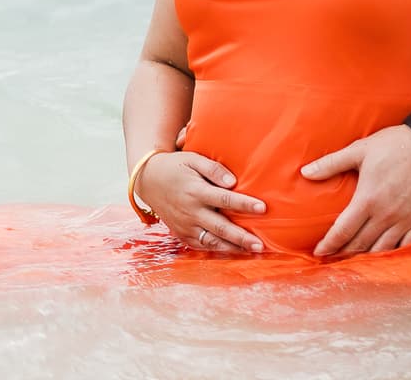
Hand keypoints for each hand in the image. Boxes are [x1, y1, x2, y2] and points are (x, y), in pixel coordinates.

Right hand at [138, 151, 265, 253]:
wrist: (148, 180)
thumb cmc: (175, 167)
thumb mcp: (193, 159)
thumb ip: (214, 169)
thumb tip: (233, 182)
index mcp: (195, 192)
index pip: (224, 200)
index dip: (244, 205)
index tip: (263, 208)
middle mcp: (190, 212)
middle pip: (220, 227)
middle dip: (241, 237)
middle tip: (260, 244)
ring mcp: (185, 226)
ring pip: (211, 241)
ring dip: (232, 248)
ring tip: (252, 252)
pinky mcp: (181, 234)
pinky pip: (201, 245)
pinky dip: (217, 251)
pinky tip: (233, 252)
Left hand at [303, 124, 410, 257]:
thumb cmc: (394, 144)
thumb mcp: (360, 150)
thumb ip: (331, 163)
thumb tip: (305, 172)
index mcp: (367, 200)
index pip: (342, 231)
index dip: (328, 245)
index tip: (319, 252)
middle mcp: (385, 215)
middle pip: (359, 244)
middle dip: (344, 253)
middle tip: (334, 258)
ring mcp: (404, 220)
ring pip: (381, 249)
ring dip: (366, 257)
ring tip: (356, 259)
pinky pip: (407, 245)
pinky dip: (394, 253)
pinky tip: (386, 255)